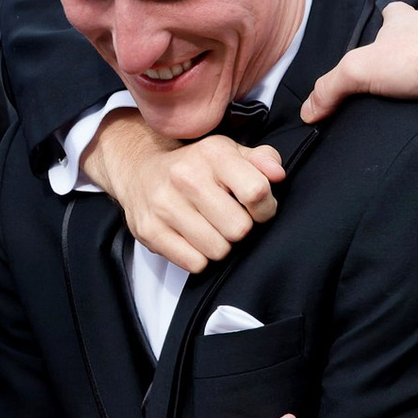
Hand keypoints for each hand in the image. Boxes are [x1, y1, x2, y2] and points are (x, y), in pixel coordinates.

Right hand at [87, 112, 281, 272]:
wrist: (139, 171)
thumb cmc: (195, 166)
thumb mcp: (230, 153)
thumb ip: (262, 159)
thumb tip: (278, 174)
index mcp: (212, 154)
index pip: (256, 192)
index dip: (265, 208)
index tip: (256, 209)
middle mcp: (186, 177)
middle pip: (239, 229)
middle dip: (239, 229)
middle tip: (228, 220)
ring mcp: (164, 205)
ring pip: (218, 250)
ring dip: (220, 245)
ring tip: (210, 229)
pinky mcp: (150, 230)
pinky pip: (195, 263)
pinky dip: (199, 258)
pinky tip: (193, 239)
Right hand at [300, 8, 417, 125]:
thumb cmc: (416, 56)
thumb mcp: (359, 70)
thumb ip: (331, 87)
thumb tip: (307, 110)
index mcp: (404, 18)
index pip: (391, 13)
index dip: (384, 23)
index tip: (378, 41)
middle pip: (416, 31)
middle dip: (407, 47)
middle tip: (396, 72)